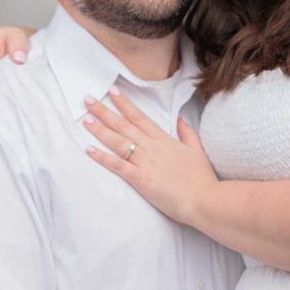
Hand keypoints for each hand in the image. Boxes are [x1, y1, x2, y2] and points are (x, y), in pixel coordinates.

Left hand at [83, 89, 219, 224]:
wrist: (203, 198)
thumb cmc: (202, 178)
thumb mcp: (197, 151)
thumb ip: (187, 133)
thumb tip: (181, 118)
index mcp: (164, 139)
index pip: (140, 117)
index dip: (124, 103)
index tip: (112, 91)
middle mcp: (151, 147)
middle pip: (124, 125)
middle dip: (104, 111)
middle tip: (88, 100)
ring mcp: (145, 162)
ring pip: (118, 141)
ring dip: (100, 130)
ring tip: (85, 119)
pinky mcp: (140, 179)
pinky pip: (117, 165)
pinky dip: (102, 157)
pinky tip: (89, 149)